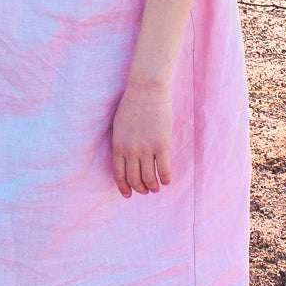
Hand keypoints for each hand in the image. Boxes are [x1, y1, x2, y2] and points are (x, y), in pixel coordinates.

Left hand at [111, 78, 172, 196]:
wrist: (146, 90)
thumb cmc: (132, 105)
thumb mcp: (119, 126)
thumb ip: (121, 144)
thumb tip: (125, 159)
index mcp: (118, 146)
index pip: (119, 174)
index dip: (124, 187)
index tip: (128, 194)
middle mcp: (130, 151)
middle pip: (134, 179)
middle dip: (140, 188)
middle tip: (145, 191)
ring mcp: (146, 149)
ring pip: (149, 178)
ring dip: (153, 186)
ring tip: (157, 188)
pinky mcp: (162, 145)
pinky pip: (164, 169)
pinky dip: (166, 178)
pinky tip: (167, 180)